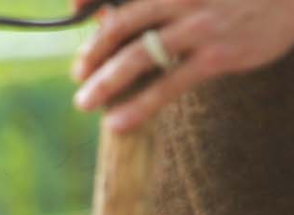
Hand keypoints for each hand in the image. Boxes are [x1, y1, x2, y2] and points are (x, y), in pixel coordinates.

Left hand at [72, 0, 293, 132]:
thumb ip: (170, 3)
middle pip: (122, 24)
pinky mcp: (217, 55)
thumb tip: (125, 20)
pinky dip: (138, 105)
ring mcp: (200, 26)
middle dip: (93, 52)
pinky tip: (119, 122)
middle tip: (78, 74)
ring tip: (86, 102)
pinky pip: (168, 84)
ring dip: (105, 82)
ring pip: (138, 56)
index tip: (76, 23)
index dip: (92, 9)